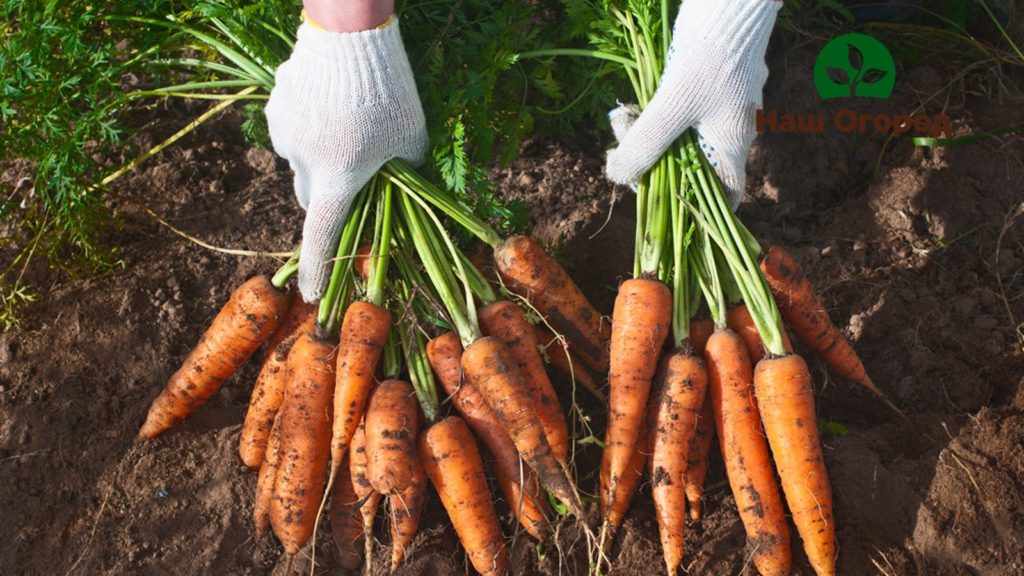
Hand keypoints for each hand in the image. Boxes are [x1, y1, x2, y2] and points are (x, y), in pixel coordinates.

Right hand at [266, 17, 426, 301]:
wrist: (351, 36)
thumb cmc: (391, 92)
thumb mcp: (411, 139)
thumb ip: (405, 171)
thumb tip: (400, 187)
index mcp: (338, 178)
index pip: (322, 236)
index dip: (317, 269)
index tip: (309, 296)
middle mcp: (303, 162)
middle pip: (312, 198)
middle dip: (331, 197)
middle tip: (357, 178)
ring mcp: (284, 133)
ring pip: (301, 161)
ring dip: (321, 158)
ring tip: (349, 125)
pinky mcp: (276, 106)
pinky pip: (292, 129)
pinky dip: (310, 128)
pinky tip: (332, 104)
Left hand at [605, 0, 780, 208]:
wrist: (727, 3)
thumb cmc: (710, 57)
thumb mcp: (671, 106)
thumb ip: (645, 145)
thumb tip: (618, 177)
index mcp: (733, 144)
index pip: (726, 196)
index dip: (698, 211)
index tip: (661, 207)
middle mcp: (730, 130)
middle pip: (692, 168)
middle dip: (656, 167)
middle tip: (625, 157)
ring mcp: (718, 108)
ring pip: (680, 138)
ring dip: (649, 138)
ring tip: (624, 123)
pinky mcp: (703, 87)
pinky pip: (676, 113)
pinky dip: (654, 115)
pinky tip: (633, 107)